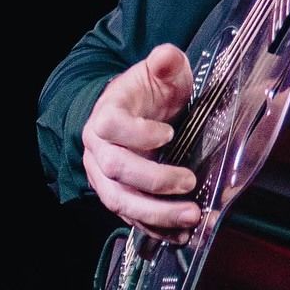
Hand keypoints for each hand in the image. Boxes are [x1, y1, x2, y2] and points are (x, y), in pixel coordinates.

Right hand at [82, 42, 200, 241]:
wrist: (130, 112)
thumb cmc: (145, 92)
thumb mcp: (160, 71)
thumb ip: (165, 62)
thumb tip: (167, 56)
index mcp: (106, 115)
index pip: (111, 125)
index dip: (138, 132)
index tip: (169, 133)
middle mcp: (99, 149)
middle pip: (117, 170)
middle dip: (154, 181)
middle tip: (189, 184)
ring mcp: (105, 176)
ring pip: (121, 201)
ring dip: (156, 214)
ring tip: (191, 217)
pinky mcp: (118, 195)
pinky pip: (132, 217)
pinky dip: (156, 228)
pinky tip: (181, 233)